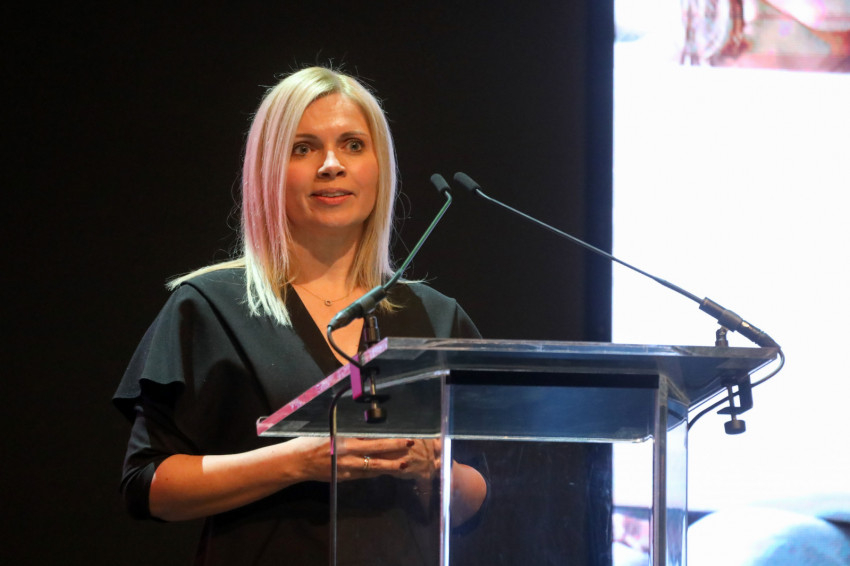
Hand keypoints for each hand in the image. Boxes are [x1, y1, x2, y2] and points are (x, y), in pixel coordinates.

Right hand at [287, 436, 437, 481]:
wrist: (297, 462)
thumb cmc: (311, 441)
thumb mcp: (329, 430)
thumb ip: (346, 430)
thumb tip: (364, 424)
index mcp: (344, 438)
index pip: (370, 435)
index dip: (386, 435)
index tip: (400, 432)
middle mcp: (348, 453)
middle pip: (376, 450)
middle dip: (394, 447)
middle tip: (409, 444)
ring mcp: (347, 467)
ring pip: (373, 467)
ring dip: (389, 465)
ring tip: (403, 465)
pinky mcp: (345, 477)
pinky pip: (364, 475)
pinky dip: (375, 472)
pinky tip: (386, 470)